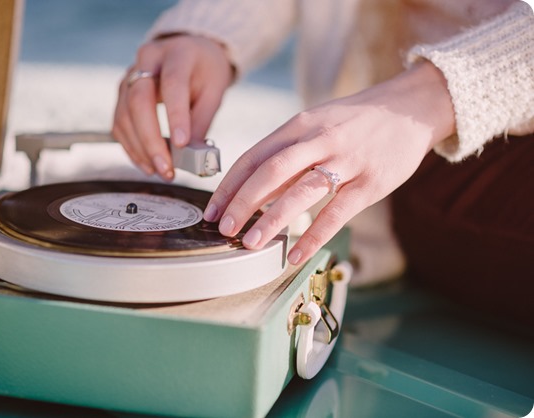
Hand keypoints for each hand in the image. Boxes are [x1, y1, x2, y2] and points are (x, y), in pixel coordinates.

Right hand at [112, 35, 233, 180]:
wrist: (189, 52)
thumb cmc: (204, 72)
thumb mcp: (214, 92)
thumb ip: (201, 122)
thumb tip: (192, 158)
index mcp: (177, 54)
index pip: (172, 84)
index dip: (175, 116)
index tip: (182, 144)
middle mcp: (148, 60)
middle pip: (139, 100)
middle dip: (151, 139)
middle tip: (166, 167)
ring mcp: (130, 76)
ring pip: (124, 115)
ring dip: (140, 149)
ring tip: (160, 171)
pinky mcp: (122, 94)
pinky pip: (119, 124)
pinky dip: (132, 148)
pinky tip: (147, 164)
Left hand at [203, 62, 455, 264]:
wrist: (409, 108)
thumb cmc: (354, 122)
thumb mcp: (316, 125)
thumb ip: (286, 154)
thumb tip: (253, 190)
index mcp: (299, 126)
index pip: (254, 156)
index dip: (230, 185)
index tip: (212, 210)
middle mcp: (318, 139)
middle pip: (271, 171)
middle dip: (243, 202)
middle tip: (224, 229)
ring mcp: (346, 159)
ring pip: (302, 190)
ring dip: (273, 219)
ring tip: (251, 244)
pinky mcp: (371, 181)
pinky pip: (337, 212)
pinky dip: (314, 235)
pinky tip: (296, 253)